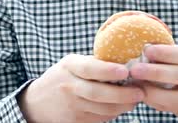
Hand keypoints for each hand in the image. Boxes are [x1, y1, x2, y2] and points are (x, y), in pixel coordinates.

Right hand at [18, 54, 144, 122]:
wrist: (37, 103)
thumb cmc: (62, 77)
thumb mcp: (72, 64)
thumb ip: (93, 63)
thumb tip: (125, 61)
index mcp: (69, 66)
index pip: (89, 68)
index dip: (108, 70)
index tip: (126, 71)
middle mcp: (69, 86)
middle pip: (98, 93)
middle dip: (122, 94)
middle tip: (140, 91)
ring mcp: (72, 106)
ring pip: (102, 109)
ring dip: (123, 106)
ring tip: (135, 99)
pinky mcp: (75, 121)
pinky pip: (100, 118)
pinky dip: (114, 113)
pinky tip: (122, 107)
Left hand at [129, 45, 177, 120]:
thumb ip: (169, 52)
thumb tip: (144, 46)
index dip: (164, 52)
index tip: (146, 50)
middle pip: (177, 74)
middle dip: (154, 71)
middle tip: (134, 69)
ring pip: (172, 95)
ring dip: (150, 89)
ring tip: (135, 82)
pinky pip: (166, 105)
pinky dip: (151, 99)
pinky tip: (141, 92)